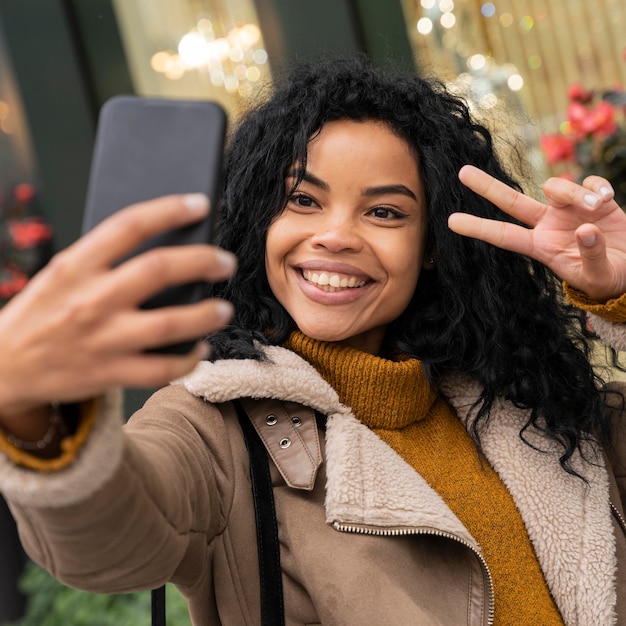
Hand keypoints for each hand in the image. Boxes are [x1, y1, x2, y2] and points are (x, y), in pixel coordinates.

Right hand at [0, 194, 235, 418]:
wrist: (2, 367)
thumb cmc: (40, 314)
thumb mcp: (61, 275)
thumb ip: (104, 261)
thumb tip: (165, 247)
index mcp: (75, 265)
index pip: (129, 225)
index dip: (170, 210)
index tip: (200, 204)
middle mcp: (90, 299)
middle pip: (159, 270)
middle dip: (202, 262)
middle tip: (225, 261)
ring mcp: (101, 339)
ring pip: (170, 325)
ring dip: (206, 315)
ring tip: (224, 309)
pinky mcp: (108, 373)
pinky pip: (161, 370)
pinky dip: (189, 360)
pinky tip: (200, 349)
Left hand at [448, 165, 625, 301]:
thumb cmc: (606, 278)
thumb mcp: (597, 275)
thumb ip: (591, 255)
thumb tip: (585, 229)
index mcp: (540, 247)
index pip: (504, 236)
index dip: (478, 228)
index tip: (451, 222)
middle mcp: (547, 224)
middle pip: (512, 202)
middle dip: (487, 187)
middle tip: (461, 172)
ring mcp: (567, 210)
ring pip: (557, 187)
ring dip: (576, 193)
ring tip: (598, 207)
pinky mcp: (592, 198)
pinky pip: (588, 181)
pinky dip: (598, 187)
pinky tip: (607, 200)